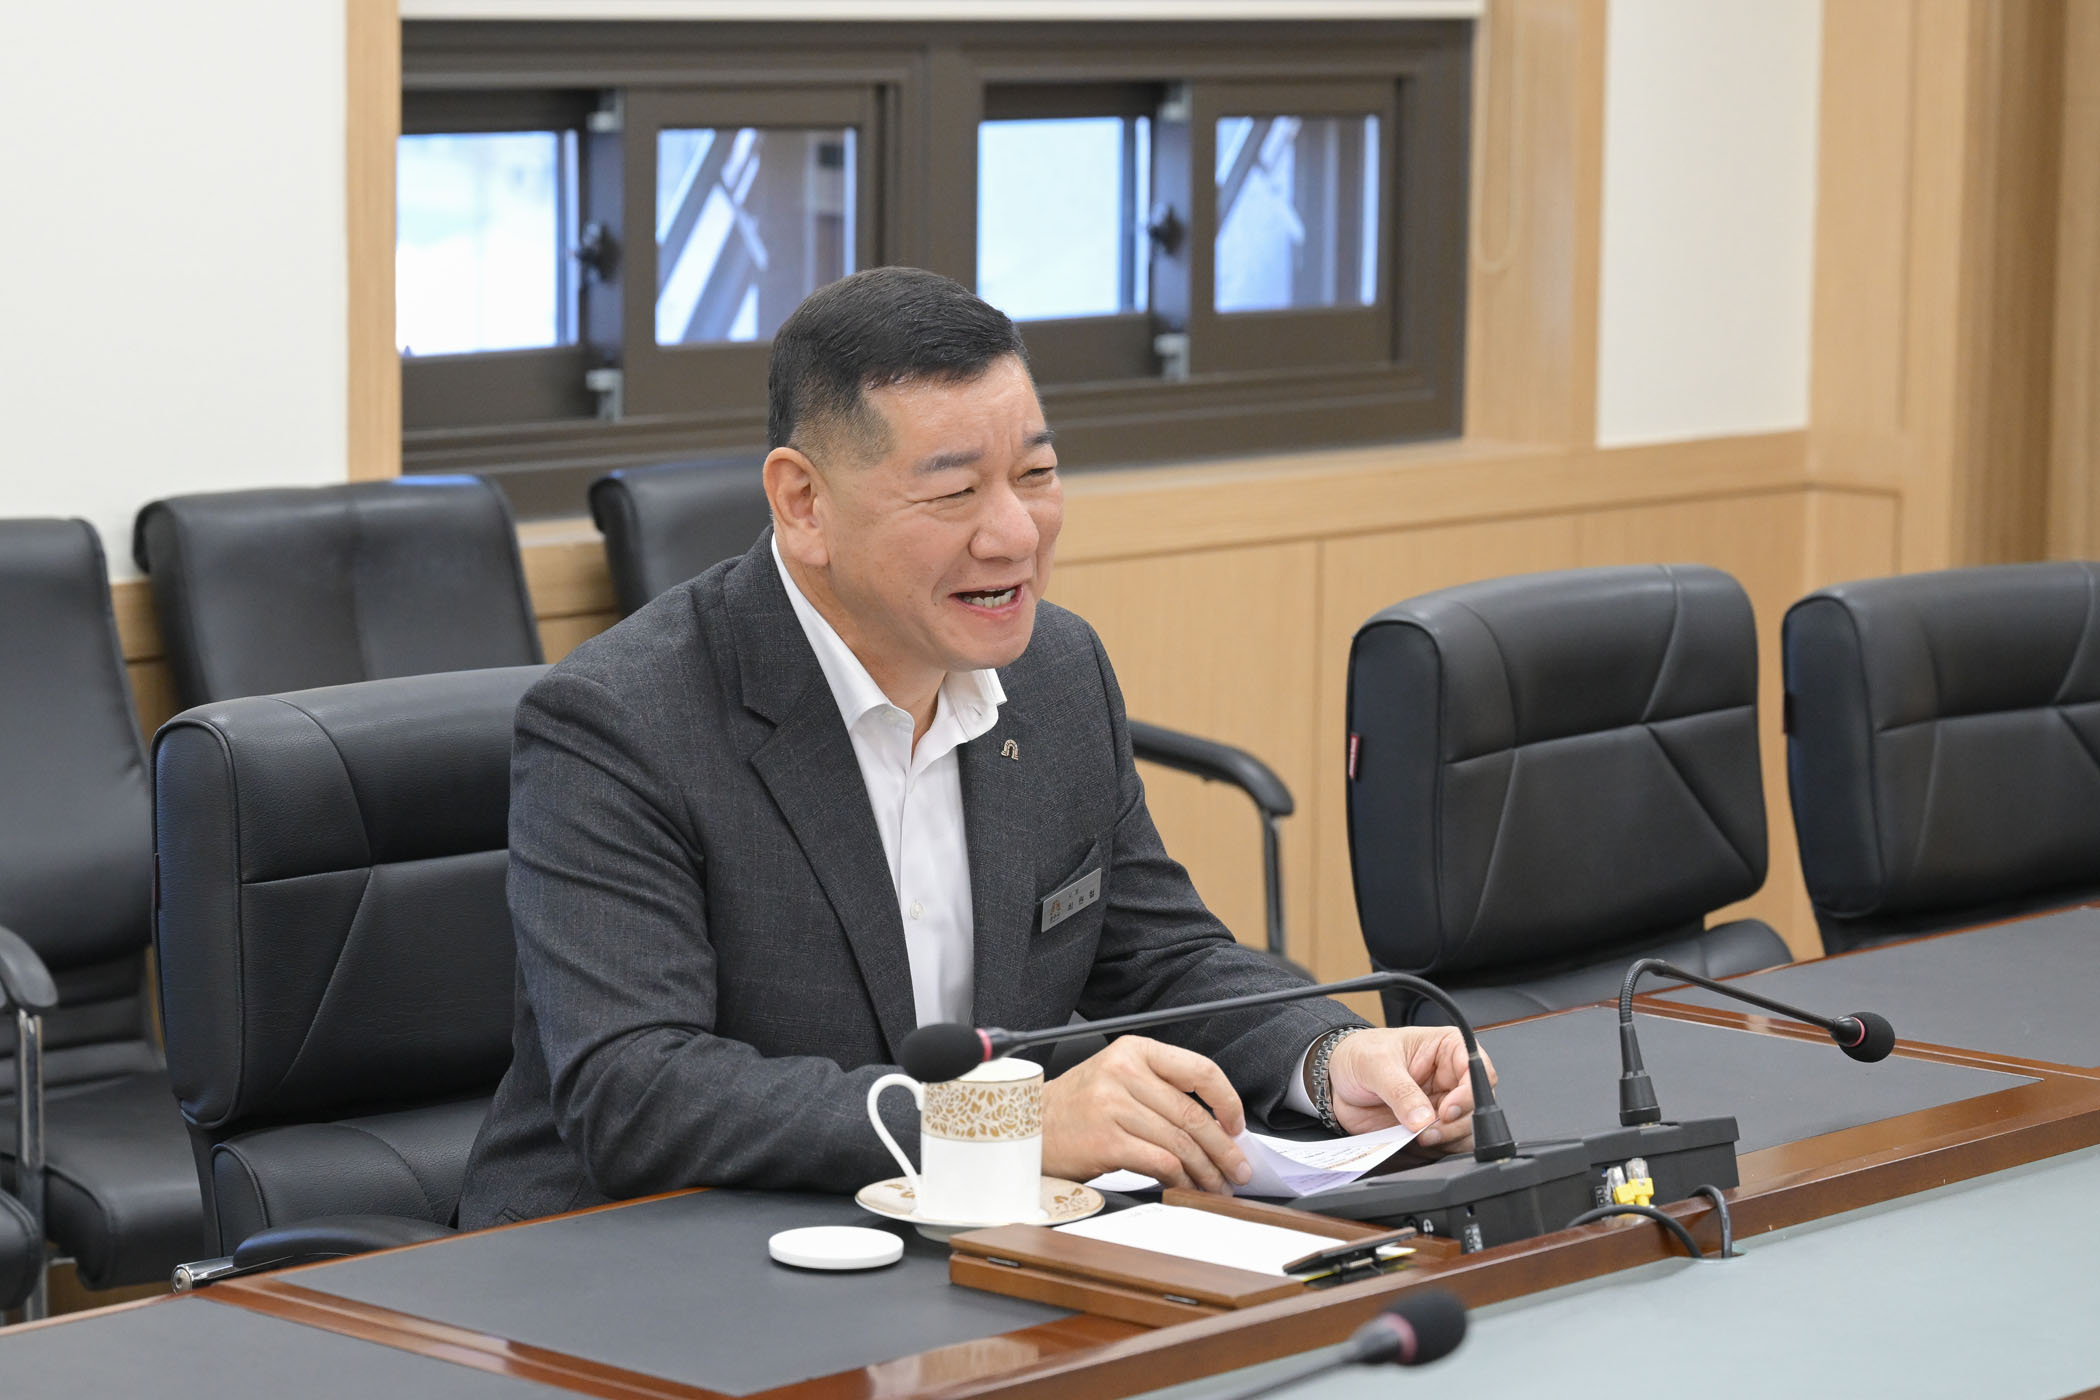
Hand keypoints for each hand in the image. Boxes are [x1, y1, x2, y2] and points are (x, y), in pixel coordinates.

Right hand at [1039, 1036, 1253, 1193]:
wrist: (1027, 1127)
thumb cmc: (1076, 1107)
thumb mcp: (1116, 1077)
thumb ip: (1160, 1089)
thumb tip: (1214, 1123)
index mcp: (1133, 1051)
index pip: (1198, 1069)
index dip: (1227, 1100)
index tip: (1237, 1125)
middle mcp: (1124, 1072)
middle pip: (1192, 1114)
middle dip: (1223, 1148)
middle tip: (1238, 1169)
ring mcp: (1113, 1106)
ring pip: (1180, 1141)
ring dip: (1206, 1170)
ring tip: (1216, 1185)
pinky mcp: (1106, 1141)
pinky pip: (1160, 1162)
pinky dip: (1180, 1179)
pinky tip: (1186, 1187)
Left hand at [1322, 1027, 1495, 1154]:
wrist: (1336, 1079)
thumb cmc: (1359, 1055)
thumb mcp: (1376, 1064)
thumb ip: (1400, 1090)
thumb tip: (1422, 1117)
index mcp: (1447, 1048)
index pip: (1477, 1069)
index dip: (1469, 1092)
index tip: (1448, 1109)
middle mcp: (1451, 1078)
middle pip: (1476, 1105)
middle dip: (1457, 1122)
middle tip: (1430, 1129)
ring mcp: (1443, 1105)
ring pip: (1467, 1129)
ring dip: (1449, 1138)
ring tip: (1420, 1137)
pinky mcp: (1432, 1128)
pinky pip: (1449, 1144)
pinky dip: (1439, 1149)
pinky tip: (1418, 1143)